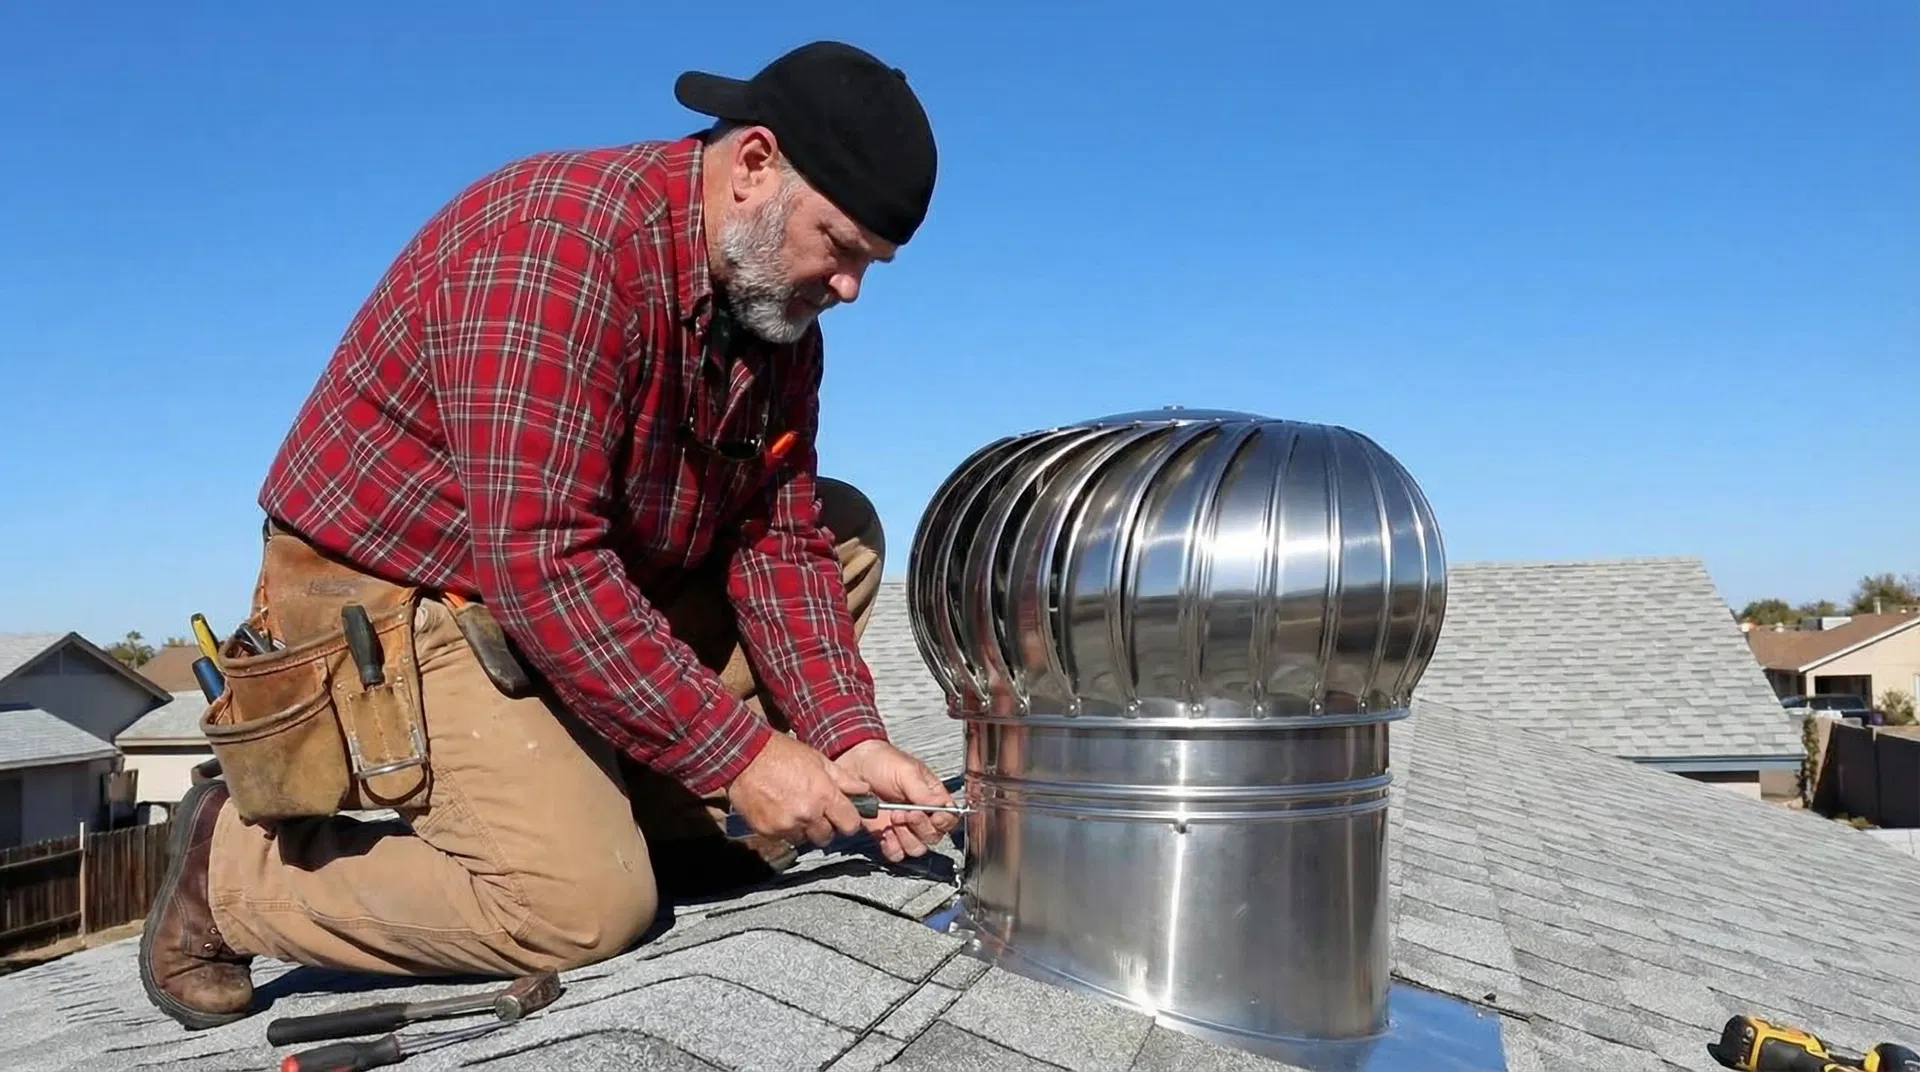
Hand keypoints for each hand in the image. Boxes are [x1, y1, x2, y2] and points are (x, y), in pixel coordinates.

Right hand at [728, 732, 870, 847]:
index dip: (848, 821)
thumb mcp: (818, 760)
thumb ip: (843, 779)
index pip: (850, 824)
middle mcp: (807, 814)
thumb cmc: (782, 754)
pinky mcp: (768, 831)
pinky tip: (779, 810)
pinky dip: (784, 829)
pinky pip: (784, 838)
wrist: (744, 757)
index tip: (843, 816)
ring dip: (803, 829)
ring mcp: (786, 825)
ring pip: (805, 839)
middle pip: (827, 837)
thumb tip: (864, 790)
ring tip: (794, 808)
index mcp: (824, 795)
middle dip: (825, 827)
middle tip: (815, 811)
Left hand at [832, 739, 958, 862]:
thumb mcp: (907, 770)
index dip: (942, 821)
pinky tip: (885, 833)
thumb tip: (940, 806)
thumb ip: (923, 791)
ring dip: (905, 837)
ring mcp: (904, 827)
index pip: (949, 817)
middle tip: (903, 812)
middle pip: (933, 836)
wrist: (855, 766)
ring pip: (916, 848)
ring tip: (892, 819)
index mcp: (933, 798)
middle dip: (919, 827)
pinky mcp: (886, 836)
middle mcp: (922, 815)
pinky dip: (891, 847)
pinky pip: (896, 853)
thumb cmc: (883, 761)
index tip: (930, 815)